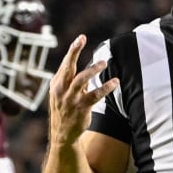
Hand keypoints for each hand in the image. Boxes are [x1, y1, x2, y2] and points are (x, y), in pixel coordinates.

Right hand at [47, 34, 119, 150]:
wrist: (63, 134)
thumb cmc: (65, 111)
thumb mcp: (63, 94)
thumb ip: (73, 82)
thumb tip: (86, 69)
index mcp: (56, 84)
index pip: (65, 63)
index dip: (73, 50)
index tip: (82, 38)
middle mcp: (61, 89)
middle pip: (68, 67)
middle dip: (74, 51)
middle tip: (82, 39)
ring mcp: (70, 99)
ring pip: (81, 80)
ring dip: (93, 70)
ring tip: (104, 62)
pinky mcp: (81, 108)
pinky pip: (95, 95)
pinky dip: (106, 88)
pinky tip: (115, 83)